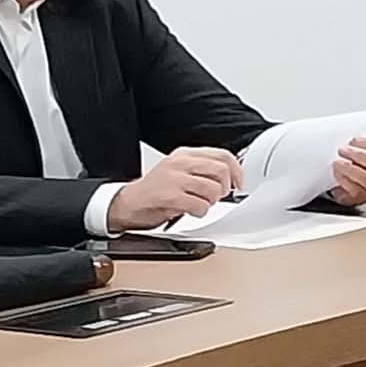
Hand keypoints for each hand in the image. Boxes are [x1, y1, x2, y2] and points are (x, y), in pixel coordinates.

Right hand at [106, 146, 241, 231]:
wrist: (128, 203)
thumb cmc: (155, 191)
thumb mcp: (179, 172)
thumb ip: (201, 170)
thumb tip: (230, 176)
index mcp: (184, 154)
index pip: (222, 155)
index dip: (236, 171)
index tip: (237, 184)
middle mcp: (180, 163)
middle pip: (221, 170)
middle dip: (224, 188)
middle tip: (216, 197)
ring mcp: (175, 178)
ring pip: (213, 189)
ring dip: (211, 202)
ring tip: (199, 204)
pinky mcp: (171, 196)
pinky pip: (200, 205)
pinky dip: (200, 212)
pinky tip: (191, 210)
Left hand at [330, 135, 365, 205]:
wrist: (338, 180)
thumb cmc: (349, 160)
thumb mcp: (354, 145)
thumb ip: (354, 140)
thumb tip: (341, 131)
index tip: (351, 140)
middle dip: (360, 155)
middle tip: (343, 150)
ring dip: (351, 169)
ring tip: (337, 163)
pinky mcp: (361, 198)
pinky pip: (357, 192)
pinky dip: (345, 181)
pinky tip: (337, 175)